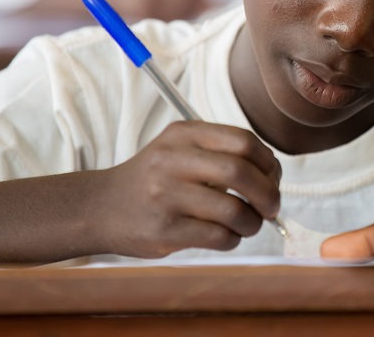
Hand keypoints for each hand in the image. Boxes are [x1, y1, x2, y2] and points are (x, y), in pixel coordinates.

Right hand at [90, 121, 280, 257]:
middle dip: (268, 194)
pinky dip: (233, 239)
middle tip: (272, 207)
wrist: (100, 207)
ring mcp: (166, 196)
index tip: (273, 178)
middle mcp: (173, 160)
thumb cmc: (155, 179)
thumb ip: (223, 154)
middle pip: (242, 173)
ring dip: (252, 222)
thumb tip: (274, 178)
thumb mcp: (180, 149)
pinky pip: (218, 236)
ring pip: (233, 210)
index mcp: (184, 134)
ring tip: (250, 224)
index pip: (244, 141)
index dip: (268, 162)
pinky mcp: (164, 230)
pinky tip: (227, 236)